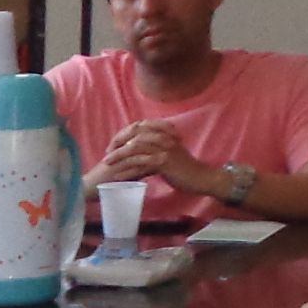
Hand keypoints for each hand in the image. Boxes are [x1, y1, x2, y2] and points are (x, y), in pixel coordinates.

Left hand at [96, 120, 212, 195]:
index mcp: (164, 134)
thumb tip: (136, 156)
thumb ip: (153, 152)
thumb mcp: (167, 156)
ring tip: (107, 164)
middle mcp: (163, 137)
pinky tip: (119, 175)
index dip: (124, 135)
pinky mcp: (164, 161)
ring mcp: (164, 148)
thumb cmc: (183, 170)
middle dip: (118, 144)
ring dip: (119, 156)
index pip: (139, 129)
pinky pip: (142, 163)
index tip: (112, 145)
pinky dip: (129, 169)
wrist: (200, 178)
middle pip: (134, 136)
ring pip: (136, 149)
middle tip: (106, 154)